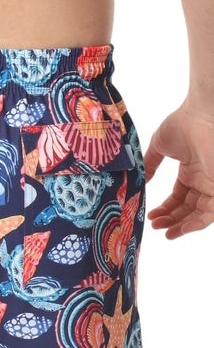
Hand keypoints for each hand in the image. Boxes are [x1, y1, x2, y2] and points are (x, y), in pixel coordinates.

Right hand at [144, 99, 213, 238]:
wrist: (201, 115)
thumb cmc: (182, 124)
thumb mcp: (159, 147)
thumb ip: (150, 165)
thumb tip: (140, 181)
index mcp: (190, 171)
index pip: (179, 197)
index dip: (165, 209)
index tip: (151, 217)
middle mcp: (202, 179)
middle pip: (188, 208)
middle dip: (172, 220)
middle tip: (156, 228)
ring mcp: (212, 183)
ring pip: (199, 213)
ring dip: (182, 225)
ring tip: (165, 232)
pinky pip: (211, 212)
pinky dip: (197, 223)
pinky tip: (182, 228)